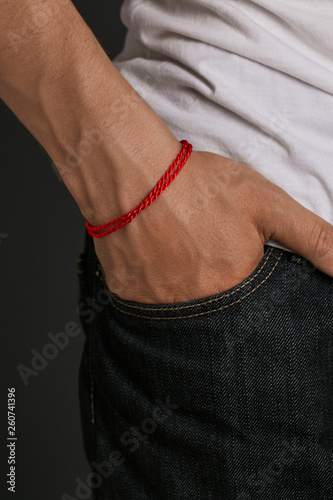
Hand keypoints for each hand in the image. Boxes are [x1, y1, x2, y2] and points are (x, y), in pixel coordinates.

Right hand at [93, 150, 332, 303]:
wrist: (131, 175)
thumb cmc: (197, 186)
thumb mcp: (268, 205)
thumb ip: (314, 239)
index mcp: (234, 290)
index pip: (252, 311)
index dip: (241, 282)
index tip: (228, 263)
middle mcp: (196, 308)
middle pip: (214, 313)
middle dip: (213, 287)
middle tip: (198, 254)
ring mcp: (157, 306)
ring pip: (179, 310)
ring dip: (183, 288)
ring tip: (178, 255)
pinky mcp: (127, 296)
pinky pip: (146, 305)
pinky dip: (153, 288)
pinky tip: (154, 261)